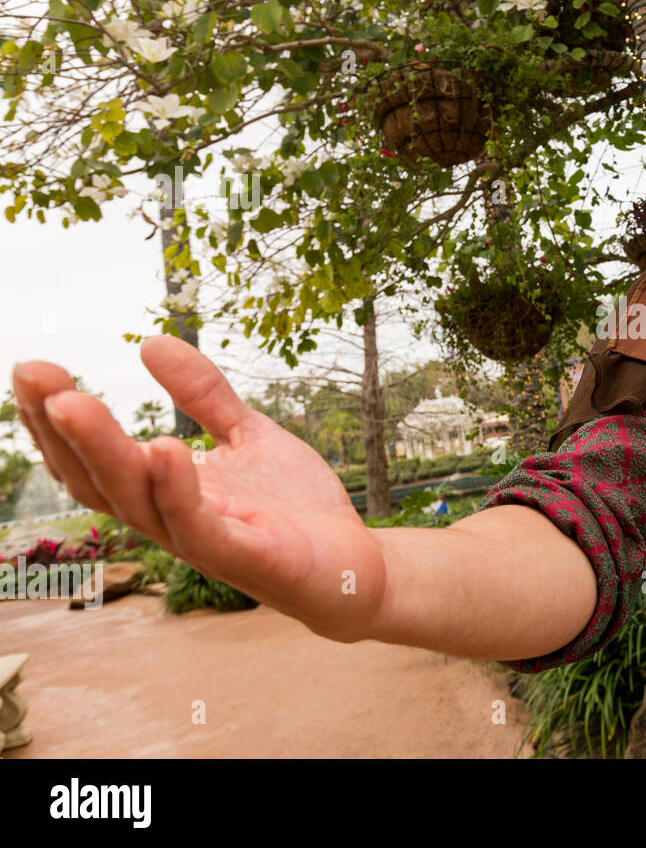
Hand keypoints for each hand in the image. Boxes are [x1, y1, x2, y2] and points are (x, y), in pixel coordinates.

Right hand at [11, 336, 385, 641]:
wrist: (353, 562)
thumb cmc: (294, 507)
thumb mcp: (248, 434)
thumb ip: (204, 395)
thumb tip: (150, 341)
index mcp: (163, 492)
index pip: (93, 459)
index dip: (57, 420)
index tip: (32, 369)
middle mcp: (170, 520)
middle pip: (98, 478)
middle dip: (62, 428)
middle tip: (33, 373)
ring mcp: (204, 542)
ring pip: (137, 501)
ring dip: (103, 452)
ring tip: (73, 402)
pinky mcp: (244, 558)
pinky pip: (199, 528)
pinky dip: (178, 491)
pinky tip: (165, 449)